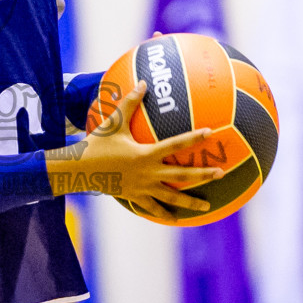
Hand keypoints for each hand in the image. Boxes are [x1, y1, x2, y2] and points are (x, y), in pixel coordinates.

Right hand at [47, 80, 222, 220]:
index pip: (175, 144)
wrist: (80, 170)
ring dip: (190, 203)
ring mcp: (143, 188)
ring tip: (207, 207)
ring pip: (171, 198)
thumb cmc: (97, 144)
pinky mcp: (135, 197)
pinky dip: (164, 214)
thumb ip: (129, 103)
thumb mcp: (113, 123)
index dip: (193, 138)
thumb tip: (142, 82)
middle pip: (181, 175)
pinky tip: (175, 219)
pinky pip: (153, 208)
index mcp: (146, 154)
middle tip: (221, 173)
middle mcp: (148, 173)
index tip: (210, 133)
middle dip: (203, 174)